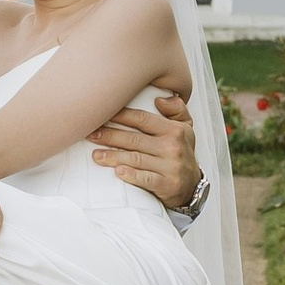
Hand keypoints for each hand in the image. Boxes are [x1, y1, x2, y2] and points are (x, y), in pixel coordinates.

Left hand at [91, 87, 200, 211]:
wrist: (192, 186)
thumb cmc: (181, 152)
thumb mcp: (186, 128)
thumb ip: (176, 110)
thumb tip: (160, 99)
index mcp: (174, 130)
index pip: (143, 119)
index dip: (120, 115)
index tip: (102, 114)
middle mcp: (173, 147)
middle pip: (134, 139)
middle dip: (110, 136)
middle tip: (91, 134)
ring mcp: (170, 167)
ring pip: (135, 159)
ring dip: (113, 156)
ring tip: (96, 155)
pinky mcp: (167, 185)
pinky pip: (145, 179)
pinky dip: (131, 175)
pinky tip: (118, 171)